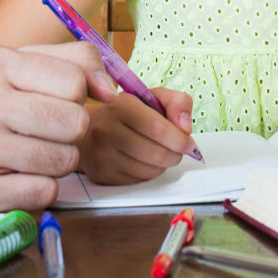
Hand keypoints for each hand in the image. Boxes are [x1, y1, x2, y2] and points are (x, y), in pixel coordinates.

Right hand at [0, 41, 120, 210]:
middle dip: (71, 130)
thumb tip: (111, 90)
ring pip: (65, 160)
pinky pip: (45, 192)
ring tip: (28, 151)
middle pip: (75, 121)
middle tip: (45, 129)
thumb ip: (70, 61)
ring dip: (57, 160)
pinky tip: (14, 175)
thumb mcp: (11, 64)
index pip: (74, 79)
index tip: (59, 99)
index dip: (77, 94)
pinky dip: (39, 187)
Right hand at [77, 87, 196, 185]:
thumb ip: (177, 102)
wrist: (88, 130)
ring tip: (159, 152)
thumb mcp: (151, 97)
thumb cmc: (125, 113)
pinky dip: (150, 172)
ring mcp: (103, 155)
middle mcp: (106, 130)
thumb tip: (186, 127)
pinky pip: (140, 180)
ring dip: (164, 164)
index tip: (188, 143)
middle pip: (157, 153)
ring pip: (151, 170)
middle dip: (176, 154)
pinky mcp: (103, 175)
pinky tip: (144, 160)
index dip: (179, 138)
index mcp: (120, 106)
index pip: (157, 128)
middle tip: (179, 149)